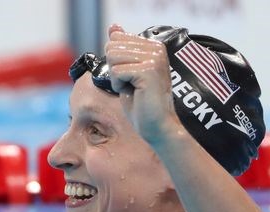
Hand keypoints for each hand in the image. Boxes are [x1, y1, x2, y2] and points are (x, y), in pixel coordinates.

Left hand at [105, 25, 180, 144]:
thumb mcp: (126, 71)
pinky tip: (135, 93)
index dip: (115, 62)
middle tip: (132, 85)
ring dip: (117, 78)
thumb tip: (113, 27)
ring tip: (135, 89)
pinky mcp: (149, 70)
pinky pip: (117, 71)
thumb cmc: (142, 104)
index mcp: (154, 46)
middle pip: (112, 47)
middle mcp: (157, 48)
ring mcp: (154, 58)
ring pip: (113, 57)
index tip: (131, 77)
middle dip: (114, 69)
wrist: (156, 127)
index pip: (115, 39)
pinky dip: (120, 86)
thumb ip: (121, 49)